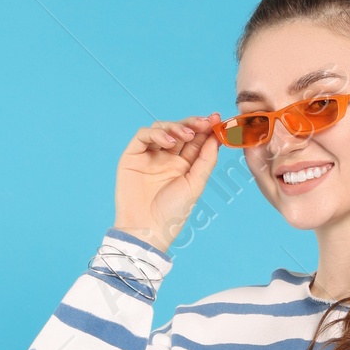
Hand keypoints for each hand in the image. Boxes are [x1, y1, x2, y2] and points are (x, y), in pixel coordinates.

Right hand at [113, 116, 221, 253]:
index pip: (196, 140)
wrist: (148, 229)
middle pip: (180, 130)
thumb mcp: (195, 184)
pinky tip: (168, 142)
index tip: (217, 120)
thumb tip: (216, 137)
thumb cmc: (173, 213)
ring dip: (176, 127)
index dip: (206, 128)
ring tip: (186, 135)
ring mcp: (149, 156)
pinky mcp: (133, 156)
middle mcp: (167, 158)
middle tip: (205, 122)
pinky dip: (156, 134)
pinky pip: (143, 136)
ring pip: (162, 129)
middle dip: (193, 123)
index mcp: (184, 165)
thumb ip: (206, 160)